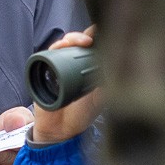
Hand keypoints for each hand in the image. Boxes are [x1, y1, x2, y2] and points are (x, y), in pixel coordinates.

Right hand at [30, 27, 102, 145]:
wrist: (58, 130)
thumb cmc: (80, 116)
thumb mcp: (99, 102)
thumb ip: (107, 89)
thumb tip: (118, 72)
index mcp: (90, 70)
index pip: (94, 48)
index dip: (98, 38)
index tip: (102, 33)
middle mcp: (74, 66)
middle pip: (78, 42)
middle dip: (83, 36)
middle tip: (90, 39)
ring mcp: (59, 67)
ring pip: (64, 45)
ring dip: (71, 39)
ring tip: (78, 42)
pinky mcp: (46, 71)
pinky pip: (49, 54)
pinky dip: (55, 48)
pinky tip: (61, 46)